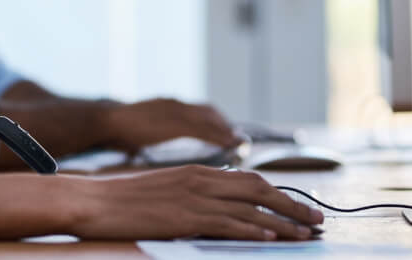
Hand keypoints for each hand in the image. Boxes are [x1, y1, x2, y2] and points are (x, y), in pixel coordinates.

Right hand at [65, 167, 322, 241]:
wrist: (94, 201)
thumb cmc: (125, 200)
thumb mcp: (167, 190)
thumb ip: (196, 194)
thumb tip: (222, 207)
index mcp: (199, 172)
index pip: (250, 179)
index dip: (280, 193)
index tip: (300, 205)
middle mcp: (202, 180)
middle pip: (260, 190)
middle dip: (293, 205)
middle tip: (318, 220)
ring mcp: (194, 199)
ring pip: (251, 210)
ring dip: (283, 222)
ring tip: (306, 234)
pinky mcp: (185, 218)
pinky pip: (228, 225)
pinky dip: (254, 231)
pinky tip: (271, 239)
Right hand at [103, 98, 240, 151]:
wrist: (109, 122)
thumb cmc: (121, 128)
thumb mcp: (143, 125)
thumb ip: (150, 130)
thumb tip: (141, 145)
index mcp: (168, 104)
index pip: (199, 109)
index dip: (215, 119)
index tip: (225, 129)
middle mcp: (176, 104)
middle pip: (209, 111)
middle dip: (224, 124)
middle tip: (235, 137)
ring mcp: (176, 113)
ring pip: (209, 120)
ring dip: (224, 130)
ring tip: (236, 142)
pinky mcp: (175, 125)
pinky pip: (203, 131)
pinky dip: (217, 137)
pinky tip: (226, 145)